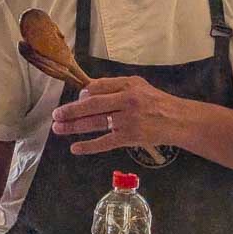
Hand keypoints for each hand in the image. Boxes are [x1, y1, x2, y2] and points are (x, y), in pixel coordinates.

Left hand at [51, 75, 179, 156]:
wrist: (176, 120)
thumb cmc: (155, 101)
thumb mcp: (138, 85)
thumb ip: (113, 85)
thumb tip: (86, 91)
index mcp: (128, 85)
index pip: (98, 87)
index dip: (83, 94)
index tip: (75, 100)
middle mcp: (127, 101)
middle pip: (93, 105)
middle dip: (71, 110)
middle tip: (56, 115)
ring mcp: (128, 121)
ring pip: (96, 123)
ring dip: (74, 127)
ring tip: (58, 129)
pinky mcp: (129, 137)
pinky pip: (105, 142)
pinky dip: (89, 146)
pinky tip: (75, 148)